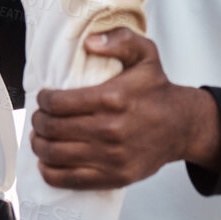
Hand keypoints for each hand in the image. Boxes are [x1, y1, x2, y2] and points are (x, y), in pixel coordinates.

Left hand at [32, 28, 220, 187]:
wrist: (181, 126)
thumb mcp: (145, 54)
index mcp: (112, 99)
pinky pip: (70, 179)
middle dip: (39, 121)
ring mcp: (111, 157)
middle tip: (39, 116)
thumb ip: (119, 40)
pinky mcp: (114, 177)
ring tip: (39, 137)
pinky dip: (50, 172)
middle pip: (54, 129)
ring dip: (40, 145)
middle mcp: (110, 130)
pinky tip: (46, 162)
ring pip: (57, 155)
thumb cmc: (157, 90)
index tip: (44, 97)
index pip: (60, 103)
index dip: (44, 100)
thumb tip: (90, 42)